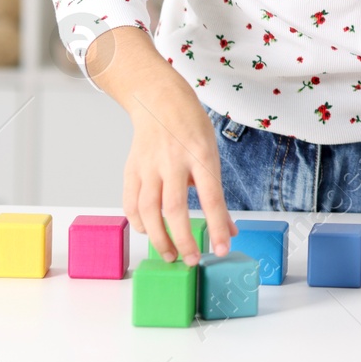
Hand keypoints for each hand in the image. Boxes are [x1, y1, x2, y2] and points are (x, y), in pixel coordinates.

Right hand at [122, 79, 236, 264]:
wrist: (160, 101)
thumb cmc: (192, 128)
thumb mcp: (212, 154)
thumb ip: (217, 194)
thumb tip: (229, 229)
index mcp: (202, 156)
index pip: (212, 198)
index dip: (218, 226)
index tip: (223, 249)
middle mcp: (174, 161)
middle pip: (174, 208)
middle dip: (183, 239)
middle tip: (191, 260)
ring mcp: (149, 165)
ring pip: (148, 209)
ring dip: (158, 237)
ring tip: (170, 254)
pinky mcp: (131, 169)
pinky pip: (130, 202)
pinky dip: (138, 222)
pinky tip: (148, 232)